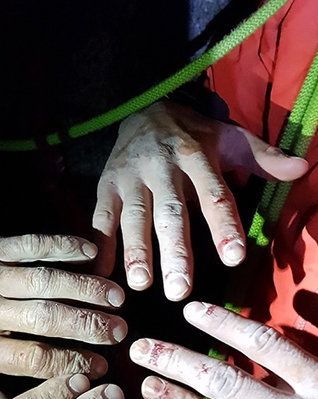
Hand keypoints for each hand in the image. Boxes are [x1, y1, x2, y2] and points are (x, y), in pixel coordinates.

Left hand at [0, 232, 127, 398]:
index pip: (32, 357)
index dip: (71, 363)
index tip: (99, 368)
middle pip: (46, 317)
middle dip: (89, 325)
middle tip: (120, 332)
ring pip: (45, 279)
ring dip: (85, 287)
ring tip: (117, 297)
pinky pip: (30, 243)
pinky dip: (62, 245)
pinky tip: (90, 252)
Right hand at [93, 100, 307, 299]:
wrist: (142, 107)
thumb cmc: (192, 134)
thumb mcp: (229, 138)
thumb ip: (263, 158)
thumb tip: (302, 167)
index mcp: (196, 155)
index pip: (214, 194)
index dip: (224, 224)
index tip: (233, 257)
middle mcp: (161, 167)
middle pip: (170, 213)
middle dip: (175, 252)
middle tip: (180, 291)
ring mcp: (129, 177)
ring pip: (133, 218)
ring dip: (136, 252)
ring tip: (141, 284)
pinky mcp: (105, 186)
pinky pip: (101, 218)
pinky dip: (101, 245)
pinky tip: (103, 273)